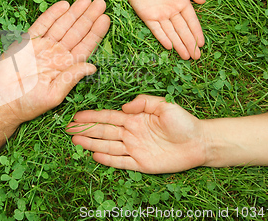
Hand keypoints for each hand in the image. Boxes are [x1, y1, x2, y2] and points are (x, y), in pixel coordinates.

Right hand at [0, 0, 109, 124]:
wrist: (1, 101)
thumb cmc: (28, 103)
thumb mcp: (54, 95)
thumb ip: (71, 78)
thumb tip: (93, 66)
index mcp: (66, 67)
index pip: (85, 46)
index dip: (95, 33)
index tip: (105, 19)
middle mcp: (56, 55)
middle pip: (76, 32)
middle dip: (88, 17)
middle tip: (100, 3)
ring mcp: (42, 47)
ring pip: (62, 26)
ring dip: (74, 13)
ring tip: (86, 0)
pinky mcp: (27, 42)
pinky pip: (42, 25)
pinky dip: (52, 15)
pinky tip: (64, 5)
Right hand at [66, 94, 206, 173]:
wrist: (200, 142)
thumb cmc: (183, 122)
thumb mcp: (165, 105)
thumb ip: (144, 102)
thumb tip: (124, 107)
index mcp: (134, 119)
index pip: (108, 117)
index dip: (91, 116)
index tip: (76, 116)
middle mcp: (131, 133)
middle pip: (103, 132)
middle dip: (85, 130)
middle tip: (67, 129)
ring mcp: (135, 149)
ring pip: (108, 146)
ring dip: (91, 144)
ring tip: (75, 142)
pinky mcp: (142, 164)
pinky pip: (121, 162)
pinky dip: (108, 160)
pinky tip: (94, 156)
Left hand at [122, 0, 204, 59]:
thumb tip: (203, 1)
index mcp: (181, 2)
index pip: (191, 21)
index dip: (196, 32)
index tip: (202, 44)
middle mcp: (171, 11)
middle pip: (182, 30)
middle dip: (190, 43)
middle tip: (196, 57)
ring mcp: (159, 15)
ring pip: (171, 33)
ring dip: (179, 44)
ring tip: (186, 56)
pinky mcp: (147, 17)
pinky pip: (156, 30)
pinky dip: (163, 38)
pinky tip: (170, 47)